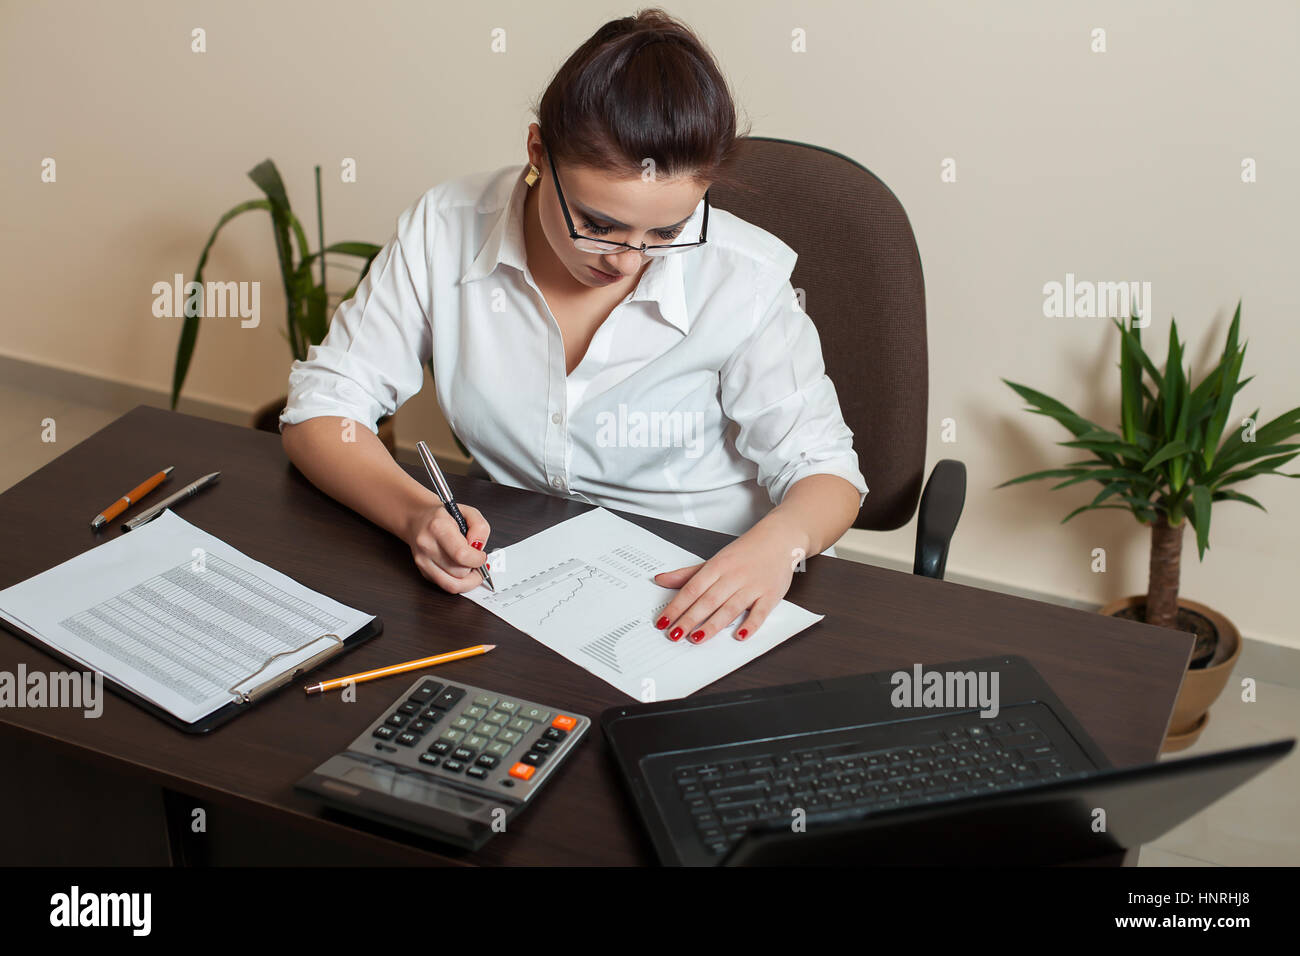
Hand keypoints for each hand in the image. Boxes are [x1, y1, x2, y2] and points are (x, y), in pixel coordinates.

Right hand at [404, 500, 490, 593]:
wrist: (418, 520)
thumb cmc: (443, 516)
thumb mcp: (468, 512)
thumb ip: (480, 527)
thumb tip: (479, 548)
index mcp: (438, 527)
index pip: (462, 555)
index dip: (478, 560)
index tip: (482, 556)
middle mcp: (427, 545)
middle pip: (460, 572)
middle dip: (473, 568)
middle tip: (475, 559)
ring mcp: (423, 560)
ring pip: (453, 584)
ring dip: (467, 578)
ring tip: (469, 566)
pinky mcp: (423, 571)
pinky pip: (446, 586)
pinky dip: (457, 581)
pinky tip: (459, 569)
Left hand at [651, 514, 807, 643]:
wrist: (780, 539)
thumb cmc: (745, 552)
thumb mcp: (714, 560)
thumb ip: (688, 574)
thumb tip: (661, 580)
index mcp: (717, 566)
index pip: (692, 588)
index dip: (676, 606)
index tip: (663, 621)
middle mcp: (734, 576)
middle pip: (708, 600)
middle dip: (690, 619)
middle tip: (674, 634)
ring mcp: (753, 586)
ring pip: (730, 608)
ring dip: (713, 625)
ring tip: (697, 638)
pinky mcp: (771, 595)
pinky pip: (760, 612)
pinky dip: (751, 624)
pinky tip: (740, 635)